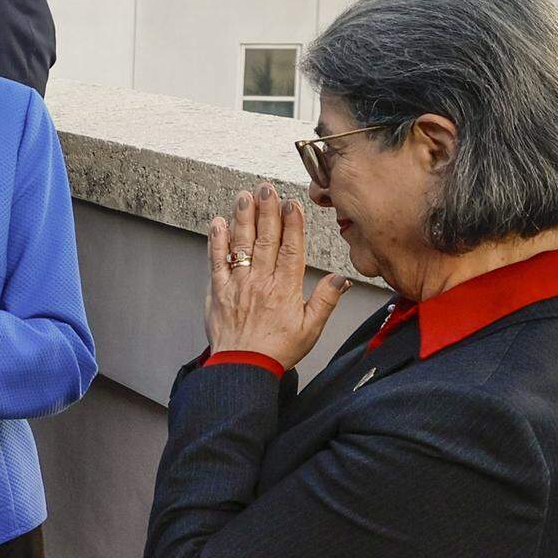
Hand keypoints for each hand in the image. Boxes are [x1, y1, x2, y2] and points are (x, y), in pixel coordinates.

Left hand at [206, 184, 350, 370]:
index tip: (292, 203)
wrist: (242, 369)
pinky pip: (216, 261)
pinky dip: (216, 241)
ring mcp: (238, 285)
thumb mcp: (310, 329)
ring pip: (241, 245)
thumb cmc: (276, 351)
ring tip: (244, 197)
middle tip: (266, 188)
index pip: (291, 249)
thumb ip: (326, 301)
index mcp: (285, 290)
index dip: (292, 224)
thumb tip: (341, 279)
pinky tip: (218, 223)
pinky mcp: (218, 291)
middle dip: (267, 211)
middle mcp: (261, 282)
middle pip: (266, 240)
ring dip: (243, 218)